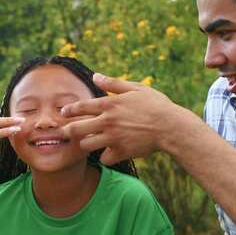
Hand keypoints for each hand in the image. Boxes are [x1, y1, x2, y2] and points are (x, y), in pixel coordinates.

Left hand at [61, 73, 197, 164]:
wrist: (171, 127)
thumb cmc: (155, 104)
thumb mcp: (136, 88)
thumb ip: (113, 83)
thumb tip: (95, 76)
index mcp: (109, 104)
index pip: (80, 107)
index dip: (69, 110)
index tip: (64, 112)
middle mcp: (108, 121)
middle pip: (76, 128)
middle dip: (68, 130)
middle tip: (66, 131)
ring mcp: (114, 138)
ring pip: (86, 145)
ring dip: (86, 143)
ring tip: (89, 141)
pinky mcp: (122, 152)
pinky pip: (104, 159)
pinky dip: (105, 156)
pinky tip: (109, 151)